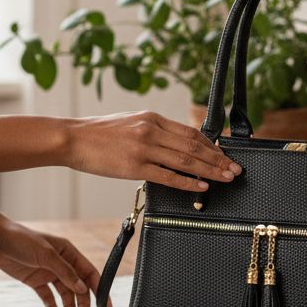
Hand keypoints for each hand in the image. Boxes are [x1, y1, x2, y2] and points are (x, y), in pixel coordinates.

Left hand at [0, 214, 105, 306]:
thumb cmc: (21, 240)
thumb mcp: (45, 255)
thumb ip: (64, 272)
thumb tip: (82, 288)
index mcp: (68, 252)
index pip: (89, 273)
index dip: (100, 289)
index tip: (106, 306)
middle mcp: (61, 263)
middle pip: (78, 286)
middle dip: (82, 302)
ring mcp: (48, 272)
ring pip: (65, 293)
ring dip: (68, 306)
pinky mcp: (35, 280)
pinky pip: (48, 296)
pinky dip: (52, 306)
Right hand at [64, 110, 242, 192]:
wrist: (71, 138)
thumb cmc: (97, 133)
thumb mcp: (129, 123)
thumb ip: (151, 131)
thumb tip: (171, 143)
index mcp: (151, 118)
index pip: (190, 132)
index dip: (212, 145)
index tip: (224, 154)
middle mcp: (151, 131)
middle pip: (194, 146)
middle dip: (218, 159)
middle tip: (235, 169)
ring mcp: (144, 148)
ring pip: (186, 161)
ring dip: (210, 171)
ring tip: (226, 178)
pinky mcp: (135, 166)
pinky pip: (168, 176)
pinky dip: (188, 182)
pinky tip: (201, 187)